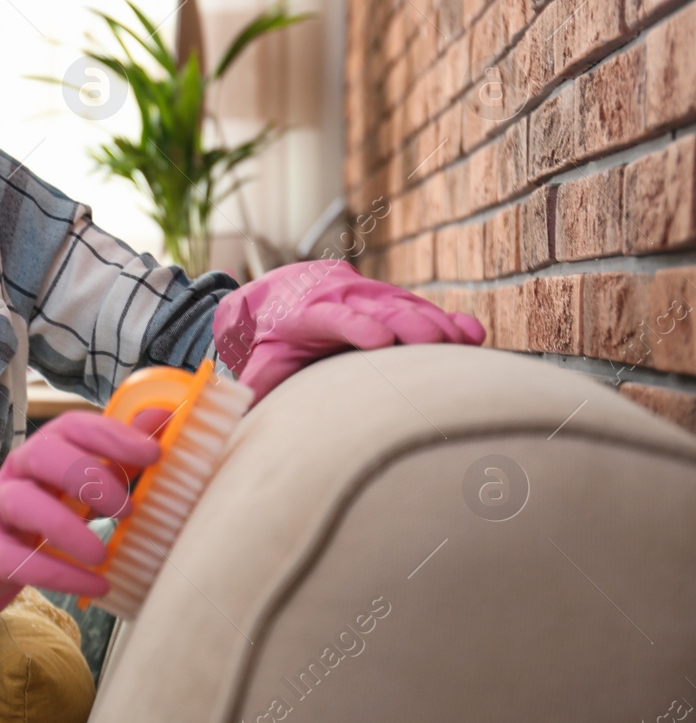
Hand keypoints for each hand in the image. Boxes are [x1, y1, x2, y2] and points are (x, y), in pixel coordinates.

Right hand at [0, 410, 163, 600]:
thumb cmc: (39, 510)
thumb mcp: (77, 482)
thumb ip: (117, 455)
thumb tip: (160, 417)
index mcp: (45, 449)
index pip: (73, 426)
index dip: (111, 435)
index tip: (152, 454)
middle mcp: (18, 472)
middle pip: (42, 453)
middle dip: (89, 477)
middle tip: (126, 510)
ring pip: (21, 501)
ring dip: (66, 526)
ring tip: (102, 554)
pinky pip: (17, 559)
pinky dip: (59, 574)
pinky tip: (96, 585)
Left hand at [212, 259, 484, 404]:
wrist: (270, 297)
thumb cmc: (266, 342)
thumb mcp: (257, 365)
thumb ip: (261, 390)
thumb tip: (254, 429)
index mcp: (300, 312)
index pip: (327, 315)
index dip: (353, 325)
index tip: (379, 340)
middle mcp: (335, 294)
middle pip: (374, 307)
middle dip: (404, 323)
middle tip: (433, 342)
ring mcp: (363, 292)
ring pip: (400, 304)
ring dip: (432, 323)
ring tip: (460, 343)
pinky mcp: (383, 296)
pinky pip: (414, 305)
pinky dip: (442, 319)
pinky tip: (469, 333)